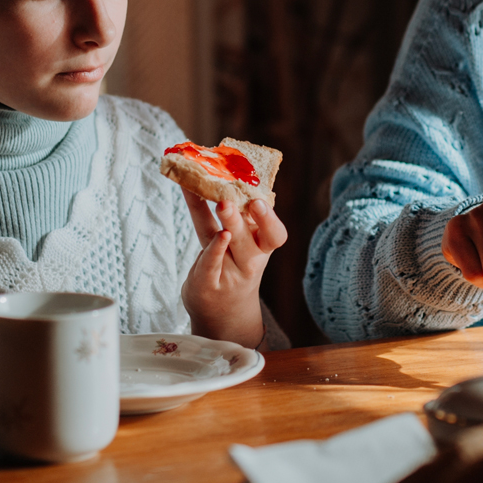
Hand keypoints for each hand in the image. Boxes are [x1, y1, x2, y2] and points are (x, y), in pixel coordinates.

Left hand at [181, 191, 287, 348]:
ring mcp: (230, 273)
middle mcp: (250, 259)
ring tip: (222, 205)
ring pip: (234, 247)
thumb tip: (213, 171)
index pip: (274, 234)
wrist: (220, 311)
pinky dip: (212, 249)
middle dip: (245, 216)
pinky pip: (211, 265)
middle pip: (253, 237)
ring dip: (229, 225)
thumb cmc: (230, 265)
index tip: (260, 200)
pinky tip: (211, 235)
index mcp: (261, 245)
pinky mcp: (209, 285)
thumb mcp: (238, 241)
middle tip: (234, 198)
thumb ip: (232, 213)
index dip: (269, 218)